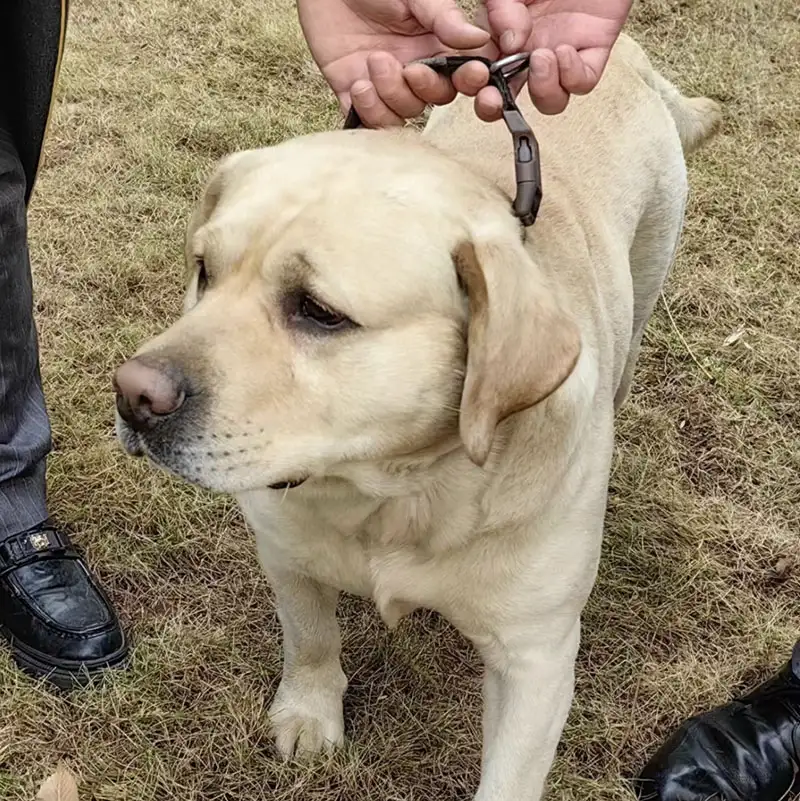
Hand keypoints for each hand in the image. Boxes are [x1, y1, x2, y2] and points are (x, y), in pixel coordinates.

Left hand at [298, 0, 491, 126]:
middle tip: (407, 67)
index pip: (463, 73)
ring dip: (391, 96)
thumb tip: (478, 38)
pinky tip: (358, 86)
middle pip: (435, 98)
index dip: (470, 81)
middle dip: (424, 88)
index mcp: (435, 42)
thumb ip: (444, 18)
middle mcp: (414, 66)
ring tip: (373, 63)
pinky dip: (367, 111)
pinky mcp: (355, 92)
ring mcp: (386, 83)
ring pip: (404, 112)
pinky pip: (369, 121)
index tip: (469, 75)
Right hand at [476, 0, 633, 116]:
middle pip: (505, 99)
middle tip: (492, 98)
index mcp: (500, 36)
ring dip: (540, 88)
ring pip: (547, 101)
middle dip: (493, 106)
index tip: (475, 75)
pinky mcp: (590, 54)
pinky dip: (571, 76)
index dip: (472, 82)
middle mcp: (527, 54)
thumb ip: (500, 9)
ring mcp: (558, 57)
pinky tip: (564, 50)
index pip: (479, 72)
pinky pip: (581, 84)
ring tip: (541, 56)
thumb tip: (509, 44)